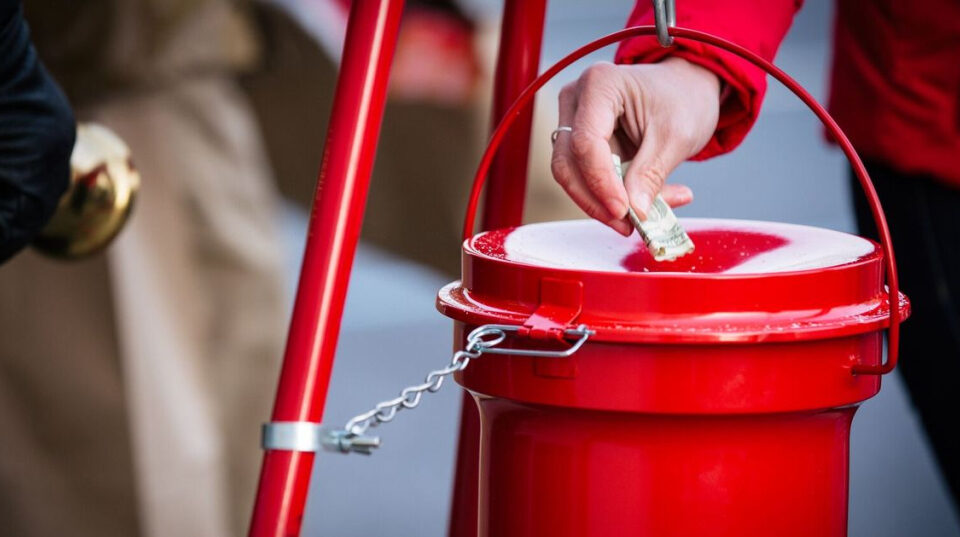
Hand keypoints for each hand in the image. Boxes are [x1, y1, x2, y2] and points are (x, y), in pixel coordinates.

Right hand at [550, 57, 720, 234]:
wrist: (685, 88)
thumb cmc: (683, 98)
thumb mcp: (675, 136)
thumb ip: (650, 174)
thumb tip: (634, 212)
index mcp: (599, 85)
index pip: (586, 143)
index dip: (601, 182)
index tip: (623, 212)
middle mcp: (577, 100)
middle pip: (568, 162)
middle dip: (595, 200)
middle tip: (627, 225)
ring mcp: (574, 121)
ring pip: (572, 176)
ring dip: (604, 203)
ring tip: (644, 216)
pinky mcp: (580, 143)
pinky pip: (586, 179)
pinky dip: (612, 197)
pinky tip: (644, 203)